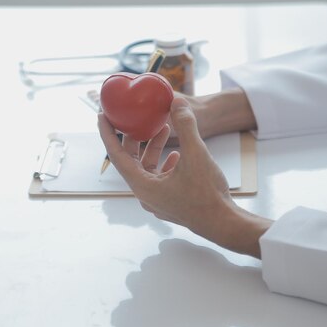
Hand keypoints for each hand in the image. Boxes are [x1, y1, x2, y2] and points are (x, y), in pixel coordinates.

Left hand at [98, 96, 270, 257]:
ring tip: (164, 129)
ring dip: (153, 149)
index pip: (115, 155)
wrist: (224, 223)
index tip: (101, 116)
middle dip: (134, 138)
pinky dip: (164, 163)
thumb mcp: (196, 154)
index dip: (107, 133)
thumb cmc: (207, 194)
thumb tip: (177, 103)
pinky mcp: (169, 202)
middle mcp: (145, 194)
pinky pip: (159, 178)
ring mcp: (157, 200)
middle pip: (131, 161)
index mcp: (142, 185)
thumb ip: (185, 126)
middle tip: (136, 118)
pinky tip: (177, 154)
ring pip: (147, 168)